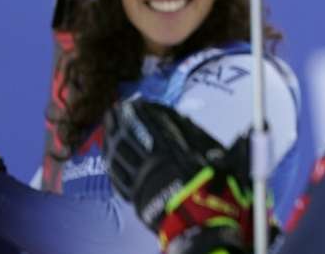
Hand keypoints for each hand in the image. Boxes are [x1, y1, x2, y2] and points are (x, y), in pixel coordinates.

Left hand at [103, 100, 254, 252]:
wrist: (201, 222)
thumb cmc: (214, 187)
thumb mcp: (216, 155)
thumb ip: (200, 136)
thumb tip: (191, 120)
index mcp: (172, 147)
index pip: (152, 123)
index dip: (143, 112)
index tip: (138, 103)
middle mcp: (152, 160)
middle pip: (129, 136)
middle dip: (121, 121)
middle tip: (115, 110)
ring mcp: (140, 178)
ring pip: (119, 154)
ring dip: (112, 139)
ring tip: (108, 127)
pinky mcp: (134, 195)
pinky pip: (118, 175)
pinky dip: (112, 162)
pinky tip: (109, 156)